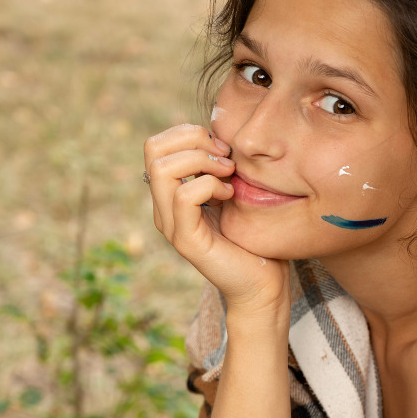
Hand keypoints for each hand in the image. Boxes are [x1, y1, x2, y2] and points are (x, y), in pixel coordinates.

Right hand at [143, 124, 289, 314]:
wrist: (263, 284)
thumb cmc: (254, 238)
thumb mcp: (235, 191)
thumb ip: (219, 166)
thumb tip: (219, 134)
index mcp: (171, 194)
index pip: (157, 144)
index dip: (189, 133)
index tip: (223, 148)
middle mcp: (163, 208)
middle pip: (153, 149)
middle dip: (194, 140)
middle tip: (226, 158)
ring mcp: (171, 225)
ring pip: (162, 169)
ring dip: (202, 161)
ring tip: (229, 175)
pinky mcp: (186, 240)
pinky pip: (184, 197)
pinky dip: (210, 186)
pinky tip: (231, 195)